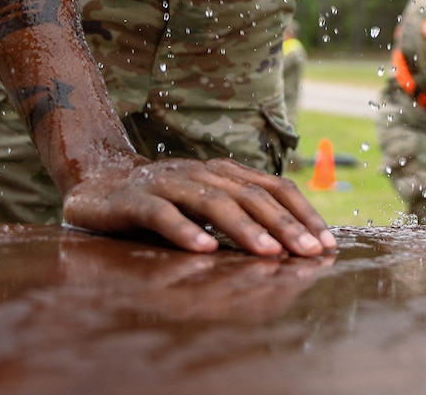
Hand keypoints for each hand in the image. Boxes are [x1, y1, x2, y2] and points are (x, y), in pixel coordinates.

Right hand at [62, 155, 337, 257]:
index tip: (326, 242)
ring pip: (212, 202)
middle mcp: (202, 173)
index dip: (302, 212)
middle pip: (251, 195)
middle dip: (284, 225)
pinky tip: (203, 249)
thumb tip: (291, 245)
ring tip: (269, 253)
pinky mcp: (135, 200)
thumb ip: (240, 216)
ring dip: (244, 228)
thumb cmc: (164, 201)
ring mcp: (168, 183)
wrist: (98, 184)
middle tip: (309, 253)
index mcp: (224, 173)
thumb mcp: (206, 205)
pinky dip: (184, 229)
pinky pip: (162, 213)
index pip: (273, 187)